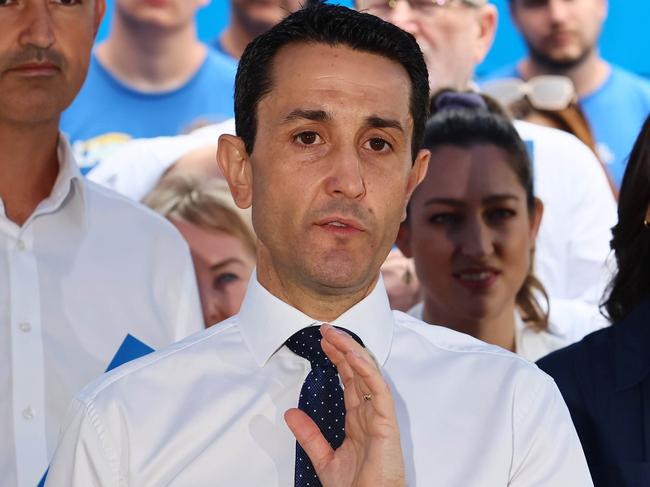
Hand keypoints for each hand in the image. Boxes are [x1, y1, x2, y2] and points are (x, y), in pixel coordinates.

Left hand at [284, 324, 404, 486]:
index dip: (337, 359)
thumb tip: (290, 414)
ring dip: (352, 352)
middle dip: (343, 348)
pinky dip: (367, 371)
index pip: (348, 381)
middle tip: (326, 329)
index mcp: (357, 421)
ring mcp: (379, 416)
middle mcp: (369, 414)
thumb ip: (309, 436)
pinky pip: (378, 391)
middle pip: (357, 372)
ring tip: (336, 335)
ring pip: (368, 375)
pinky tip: (353, 356)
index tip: (323, 342)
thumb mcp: (324, 459)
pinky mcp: (386, 423)